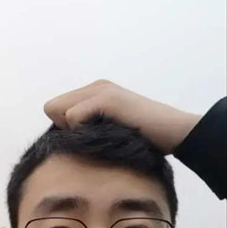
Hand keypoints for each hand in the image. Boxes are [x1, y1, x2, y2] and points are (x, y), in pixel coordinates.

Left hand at [44, 80, 200, 154]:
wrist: (175, 133)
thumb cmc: (143, 140)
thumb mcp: (108, 131)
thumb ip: (86, 128)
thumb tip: (59, 140)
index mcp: (94, 92)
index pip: (55, 108)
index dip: (65, 128)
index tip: (88, 138)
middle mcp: (95, 86)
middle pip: (51, 108)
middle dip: (65, 129)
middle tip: (92, 138)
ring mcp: (100, 89)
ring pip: (59, 112)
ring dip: (76, 131)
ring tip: (102, 136)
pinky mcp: (106, 98)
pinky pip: (73, 118)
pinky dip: (84, 132)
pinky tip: (107, 135)